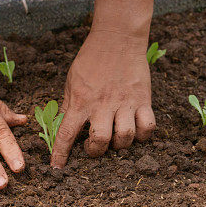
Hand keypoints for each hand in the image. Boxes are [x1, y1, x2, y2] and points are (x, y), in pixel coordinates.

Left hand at [51, 29, 155, 167]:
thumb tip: (59, 126)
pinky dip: (143, 134)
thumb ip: (67, 105)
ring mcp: (125, 103)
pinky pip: (148, 127)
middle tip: (94, 146)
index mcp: (81, 101)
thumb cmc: (91, 59)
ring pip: (125, 138)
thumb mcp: (72, 81)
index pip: (66, 134)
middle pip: (100, 141)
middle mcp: (103, 105)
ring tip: (115, 138)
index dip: (60, 154)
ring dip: (119, 145)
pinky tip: (136, 130)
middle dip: (95, 151)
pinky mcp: (143, 100)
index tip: (58, 168)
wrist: (117, 38)